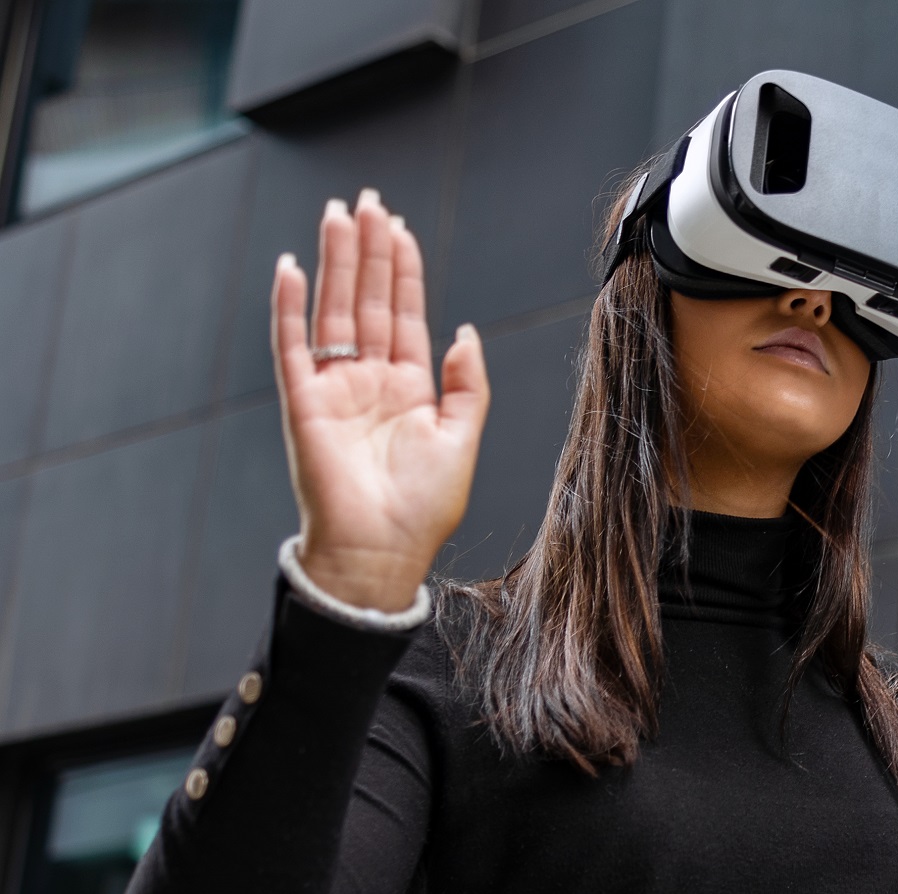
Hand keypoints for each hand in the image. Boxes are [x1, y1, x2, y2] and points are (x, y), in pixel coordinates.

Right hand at [271, 188, 488, 611]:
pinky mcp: (303, 403)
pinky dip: (290, 307)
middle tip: (367, 200)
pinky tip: (294, 267)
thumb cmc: (424, 506)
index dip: (402, 270)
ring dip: (335, 262)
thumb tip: (466, 331)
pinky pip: (292, 345)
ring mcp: (333, 388)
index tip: (400, 227)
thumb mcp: (462, 438)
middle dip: (368, 250)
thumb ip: (468, 384)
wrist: (382, 550)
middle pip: (366, 300)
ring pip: (333, 310)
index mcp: (408, 387)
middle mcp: (369, 380)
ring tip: (338, 215)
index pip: (402, 313)